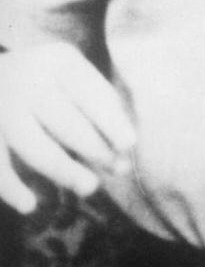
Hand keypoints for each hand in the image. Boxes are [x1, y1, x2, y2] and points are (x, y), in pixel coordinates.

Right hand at [0, 44, 134, 213]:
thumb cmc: (51, 81)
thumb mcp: (75, 78)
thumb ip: (101, 107)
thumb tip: (125, 149)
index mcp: (58, 60)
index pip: (88, 91)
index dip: (109, 119)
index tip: (129, 144)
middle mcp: (27, 79)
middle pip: (63, 118)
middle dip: (93, 147)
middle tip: (118, 170)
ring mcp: (1, 105)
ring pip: (31, 143)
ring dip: (62, 168)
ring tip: (90, 187)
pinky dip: (10, 186)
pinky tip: (30, 205)